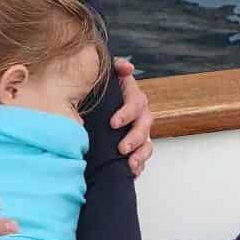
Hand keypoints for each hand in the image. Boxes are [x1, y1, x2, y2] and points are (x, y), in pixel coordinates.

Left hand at [111, 57, 152, 175]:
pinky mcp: (135, 146)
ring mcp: (139, 131)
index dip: (127, 113)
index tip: (113, 123)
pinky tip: (132, 172)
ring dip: (140, 155)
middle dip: (135, 138)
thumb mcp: (107, 74)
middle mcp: (139, 114)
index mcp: (132, 96)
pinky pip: (142, 157)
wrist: (92, 102)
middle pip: (144, 126)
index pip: (136, 103)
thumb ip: (116, 68)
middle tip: (122, 148)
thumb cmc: (101, 87)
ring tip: (130, 165)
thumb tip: (127, 67)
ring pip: (147, 144)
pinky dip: (138, 165)